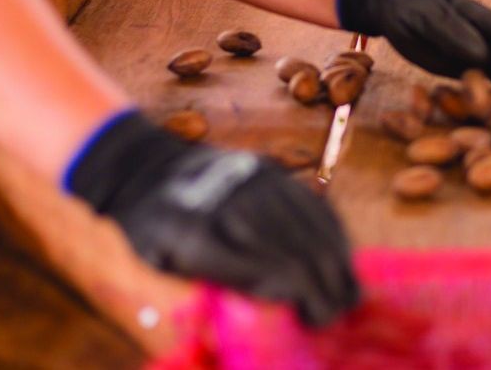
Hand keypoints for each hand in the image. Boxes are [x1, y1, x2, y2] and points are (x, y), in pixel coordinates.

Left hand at [67, 113, 358, 325]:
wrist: (145, 167)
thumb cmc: (152, 232)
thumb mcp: (163, 269)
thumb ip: (210, 289)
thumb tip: (269, 316)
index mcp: (196, 237)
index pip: (267, 271)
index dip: (300, 298)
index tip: (312, 322)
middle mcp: (233, 204)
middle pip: (299, 250)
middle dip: (324, 289)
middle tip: (332, 317)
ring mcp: (256, 182)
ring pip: (315, 228)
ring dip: (337, 265)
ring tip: (345, 296)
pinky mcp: (271, 171)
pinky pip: (315, 205)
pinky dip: (335, 236)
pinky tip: (342, 259)